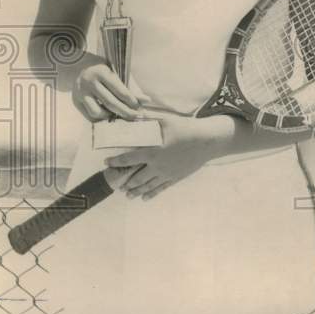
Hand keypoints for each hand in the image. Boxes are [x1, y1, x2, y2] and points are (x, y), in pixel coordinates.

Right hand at [72, 62, 145, 121]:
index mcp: (101, 72)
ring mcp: (80, 93)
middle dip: (125, 111)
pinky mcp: (75, 102)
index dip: (131, 100)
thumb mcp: (118, 72)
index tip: (140, 107)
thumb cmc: (106, 70)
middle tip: (136, 116)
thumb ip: (131, 86)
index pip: (118, 89)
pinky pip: (90, 116)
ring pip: (97, 112)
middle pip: (109, 102)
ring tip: (119, 113)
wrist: (81, 67)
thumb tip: (146, 101)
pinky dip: (101, 118)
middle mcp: (88, 82)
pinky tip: (108, 113)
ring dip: (111, 116)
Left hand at [105, 115, 233, 199]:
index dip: (116, 161)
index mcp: (152, 151)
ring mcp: (167, 173)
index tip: (107, 163)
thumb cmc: (186, 128)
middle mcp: (157, 165)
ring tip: (127, 194)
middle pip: (136, 177)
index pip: (129, 158)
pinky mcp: (175, 177)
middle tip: (117, 184)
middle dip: (125, 182)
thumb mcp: (166, 121)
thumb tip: (134, 116)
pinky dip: (151, 194)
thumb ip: (148, 120)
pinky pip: (161, 188)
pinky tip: (144, 197)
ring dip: (135, 190)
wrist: (207, 141)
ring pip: (147, 185)